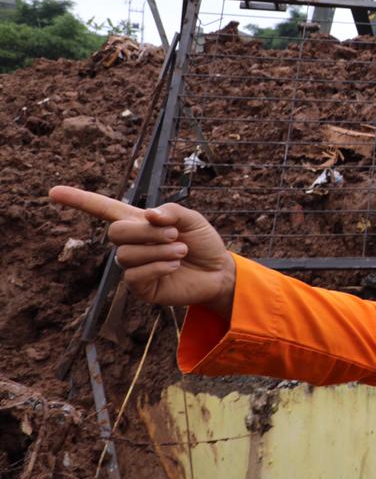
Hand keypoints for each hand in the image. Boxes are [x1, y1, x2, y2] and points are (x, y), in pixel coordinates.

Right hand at [49, 186, 236, 319]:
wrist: (218, 271)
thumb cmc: (203, 242)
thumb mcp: (193, 219)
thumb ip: (172, 211)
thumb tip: (149, 215)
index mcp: (139, 222)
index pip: (103, 209)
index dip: (79, 200)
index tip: (52, 191)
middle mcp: (132, 243)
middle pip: (115, 232)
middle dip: (145, 232)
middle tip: (174, 234)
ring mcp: (133, 266)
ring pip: (126, 254)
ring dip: (158, 250)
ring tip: (181, 251)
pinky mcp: (140, 287)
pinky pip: (134, 275)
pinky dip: (158, 267)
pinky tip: (174, 265)